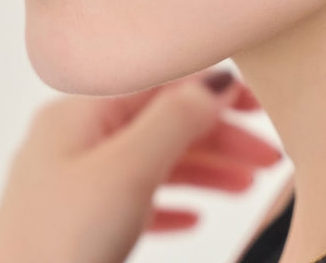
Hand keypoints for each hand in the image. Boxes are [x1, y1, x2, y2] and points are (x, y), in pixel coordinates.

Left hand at [0, 70, 282, 262]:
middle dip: (220, 137)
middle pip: (164, 123)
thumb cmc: (57, 247)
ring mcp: (75, 184)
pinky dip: (174, 204)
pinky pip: (138, 201)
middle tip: (269, 155)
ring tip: (248, 185)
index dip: (215, 91)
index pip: (162, 85)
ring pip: (156, 163)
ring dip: (206, 171)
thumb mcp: (126, 172)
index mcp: (79, 114)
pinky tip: (197, 218)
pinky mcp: (79, 226)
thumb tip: (216, 79)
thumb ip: (175, 120)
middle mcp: (76, 140)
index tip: (262, 103)